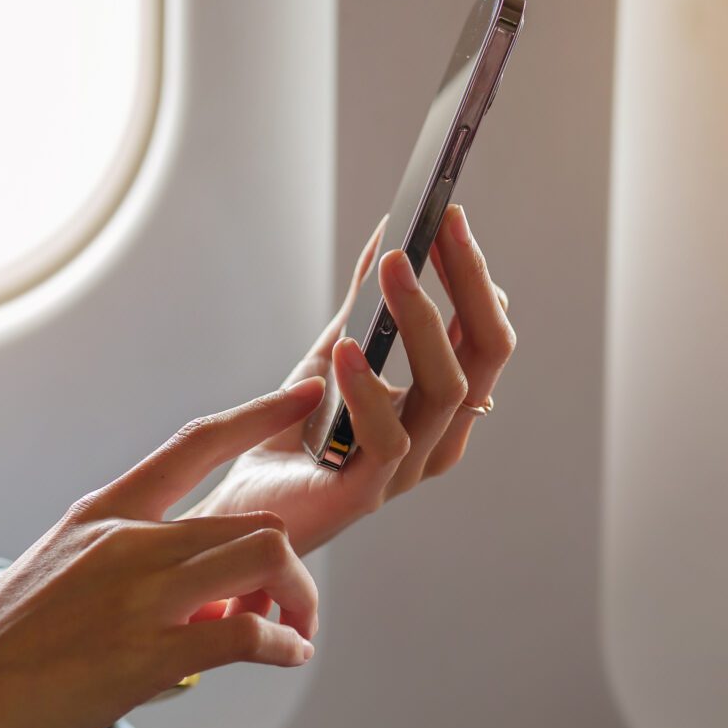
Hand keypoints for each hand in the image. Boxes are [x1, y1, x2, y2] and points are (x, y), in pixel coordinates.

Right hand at [0, 379, 328, 727]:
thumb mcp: (58, 569)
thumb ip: (123, 564)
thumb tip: (183, 594)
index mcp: (104, 514)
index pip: (195, 445)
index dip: (259, 414)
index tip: (307, 393)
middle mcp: (130, 543)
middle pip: (255, 520)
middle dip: (292, 565)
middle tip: (295, 605)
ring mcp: (141, 596)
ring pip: (267, 558)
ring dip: (299, 599)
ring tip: (297, 634)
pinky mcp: (148, 654)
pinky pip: (247, 634)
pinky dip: (282, 646)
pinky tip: (286, 657)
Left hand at [187, 204, 517, 554]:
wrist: (240, 509)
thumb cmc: (294, 432)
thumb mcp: (336, 352)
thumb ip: (368, 302)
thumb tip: (393, 229)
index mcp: (446, 407)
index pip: (486, 337)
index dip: (473, 277)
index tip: (444, 218)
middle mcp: (441, 438)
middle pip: (486, 356)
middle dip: (468, 284)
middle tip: (439, 225)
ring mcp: (410, 470)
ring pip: (447, 389)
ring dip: (424, 320)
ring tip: (395, 268)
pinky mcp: (367, 495)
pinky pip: (388, 438)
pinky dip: (370, 387)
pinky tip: (347, 348)